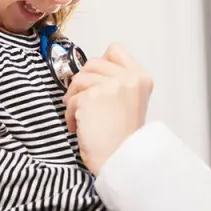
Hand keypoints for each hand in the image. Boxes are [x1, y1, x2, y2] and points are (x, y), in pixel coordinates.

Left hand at [64, 44, 153, 174]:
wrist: (121, 160)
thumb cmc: (122, 138)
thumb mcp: (132, 101)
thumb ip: (118, 81)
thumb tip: (90, 71)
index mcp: (141, 77)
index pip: (115, 50)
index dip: (102, 65)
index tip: (99, 83)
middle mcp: (129, 78)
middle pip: (92, 63)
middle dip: (83, 83)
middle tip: (85, 103)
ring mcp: (111, 86)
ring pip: (79, 79)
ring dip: (74, 99)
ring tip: (81, 117)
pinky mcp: (92, 97)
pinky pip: (71, 99)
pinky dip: (70, 114)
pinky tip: (78, 127)